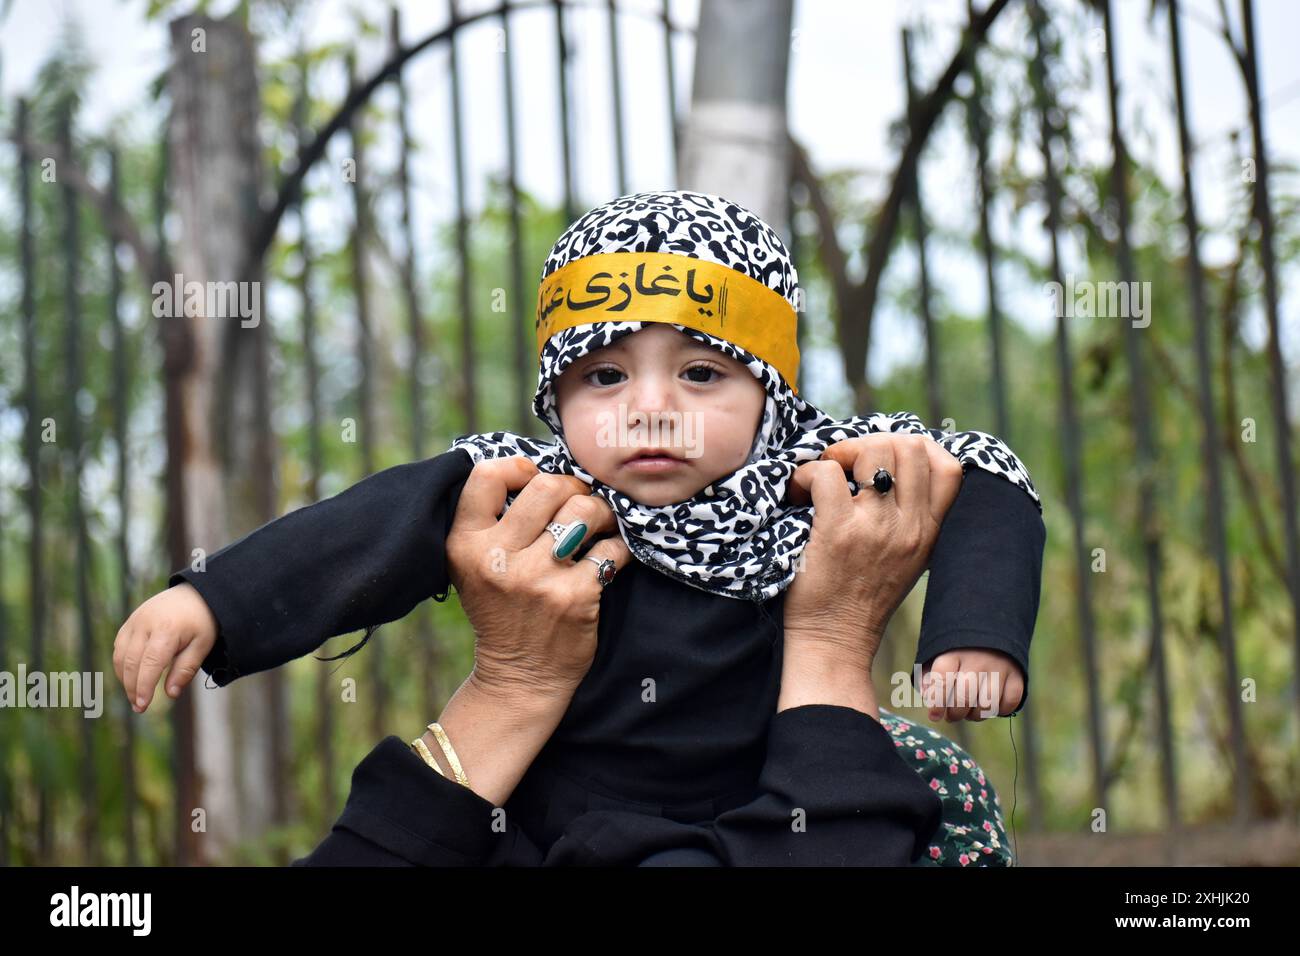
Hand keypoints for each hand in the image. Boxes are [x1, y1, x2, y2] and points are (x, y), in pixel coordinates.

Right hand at [113, 581, 218, 712]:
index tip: (142, 705)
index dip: (143, 686)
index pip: (150, 664)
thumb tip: (170, 694)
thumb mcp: (202, 645)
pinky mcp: (130, 621)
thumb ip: (186, 669)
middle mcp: (146, 624)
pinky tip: (131, 676)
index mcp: (167, 630)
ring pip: (121, 655)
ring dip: (125, 678)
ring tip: (135, 695)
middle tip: (139, 707)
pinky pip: (119, 646)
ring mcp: (135, 621)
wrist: (197, 592)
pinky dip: (122, 663)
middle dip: (132, 687)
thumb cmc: (202, 621)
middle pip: (132, 662)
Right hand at [445, 456, 633, 701]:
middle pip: (547, 486)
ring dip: (601, 512)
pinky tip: (613, 554)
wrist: (518, 678)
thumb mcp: (474, 566)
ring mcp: (536, 579)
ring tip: (600, 523)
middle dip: (572, 488)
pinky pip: (611, 549)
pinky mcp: (574, 597)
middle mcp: (497, 559)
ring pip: (583, 511)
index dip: (519, 467)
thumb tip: (540, 469)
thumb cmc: (502, 611)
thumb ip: (493, 521)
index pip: (487, 475)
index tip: (535, 480)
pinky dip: (620, 546)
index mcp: (465, 544)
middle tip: (580, 502)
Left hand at [782, 433, 962, 669]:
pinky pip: (826, 473)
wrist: (835, 642)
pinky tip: (800, 494)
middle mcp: (909, 527)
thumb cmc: (861, 598)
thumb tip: (890, 471)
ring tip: (823, 477)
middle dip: (872, 443)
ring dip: (840, 453)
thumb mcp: (908, 559)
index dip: (916, 447)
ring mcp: (876, 528)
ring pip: (872, 452)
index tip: (883, 461)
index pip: (949, 467)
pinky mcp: (838, 532)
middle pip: (910, 447)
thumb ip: (910, 519)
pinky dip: (806, 474)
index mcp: (929, 532)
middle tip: (845, 466)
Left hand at [922, 648, 1024, 720]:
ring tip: (970, 712)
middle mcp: (977, 659)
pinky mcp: (1017, 675)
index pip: (942, 680)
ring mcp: (999, 667)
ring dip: (976, 716)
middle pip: (964, 696)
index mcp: (952, 653)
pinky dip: (999, 710)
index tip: (934, 716)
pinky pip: (1009, 703)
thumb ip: (929, 679)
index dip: (937, 703)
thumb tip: (930, 700)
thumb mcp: (938, 658)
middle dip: (955, 714)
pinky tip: (990, 705)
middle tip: (952, 716)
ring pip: (987, 704)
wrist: (990, 629)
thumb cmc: (957, 653)